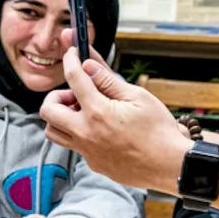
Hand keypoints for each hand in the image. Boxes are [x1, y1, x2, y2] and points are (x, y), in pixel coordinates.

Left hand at [41, 30, 190, 191]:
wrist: (170, 165)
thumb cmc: (159, 130)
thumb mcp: (138, 96)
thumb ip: (109, 81)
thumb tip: (89, 65)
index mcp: (98, 112)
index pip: (73, 77)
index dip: (70, 59)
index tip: (71, 52)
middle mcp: (86, 133)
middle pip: (48, 110)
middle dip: (56, 96)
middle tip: (74, 94)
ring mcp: (88, 151)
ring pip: (53, 132)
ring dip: (61, 117)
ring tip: (82, 112)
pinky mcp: (93, 163)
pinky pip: (74, 145)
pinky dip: (79, 133)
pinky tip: (101, 129)